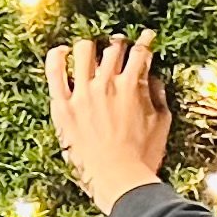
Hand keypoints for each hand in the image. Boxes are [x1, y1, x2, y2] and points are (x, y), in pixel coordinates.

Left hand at [46, 33, 172, 212]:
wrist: (117, 178)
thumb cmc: (141, 157)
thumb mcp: (161, 125)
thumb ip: (158, 97)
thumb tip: (154, 79)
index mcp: (132, 87)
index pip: (139, 53)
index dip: (144, 42)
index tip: (146, 37)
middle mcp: (106, 84)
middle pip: (112, 49)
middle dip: (119, 43)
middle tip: (120, 45)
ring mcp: (82, 93)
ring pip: (83, 51)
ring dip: (91, 46)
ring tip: (91, 49)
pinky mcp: (63, 105)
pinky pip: (55, 71)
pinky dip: (58, 56)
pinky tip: (62, 52)